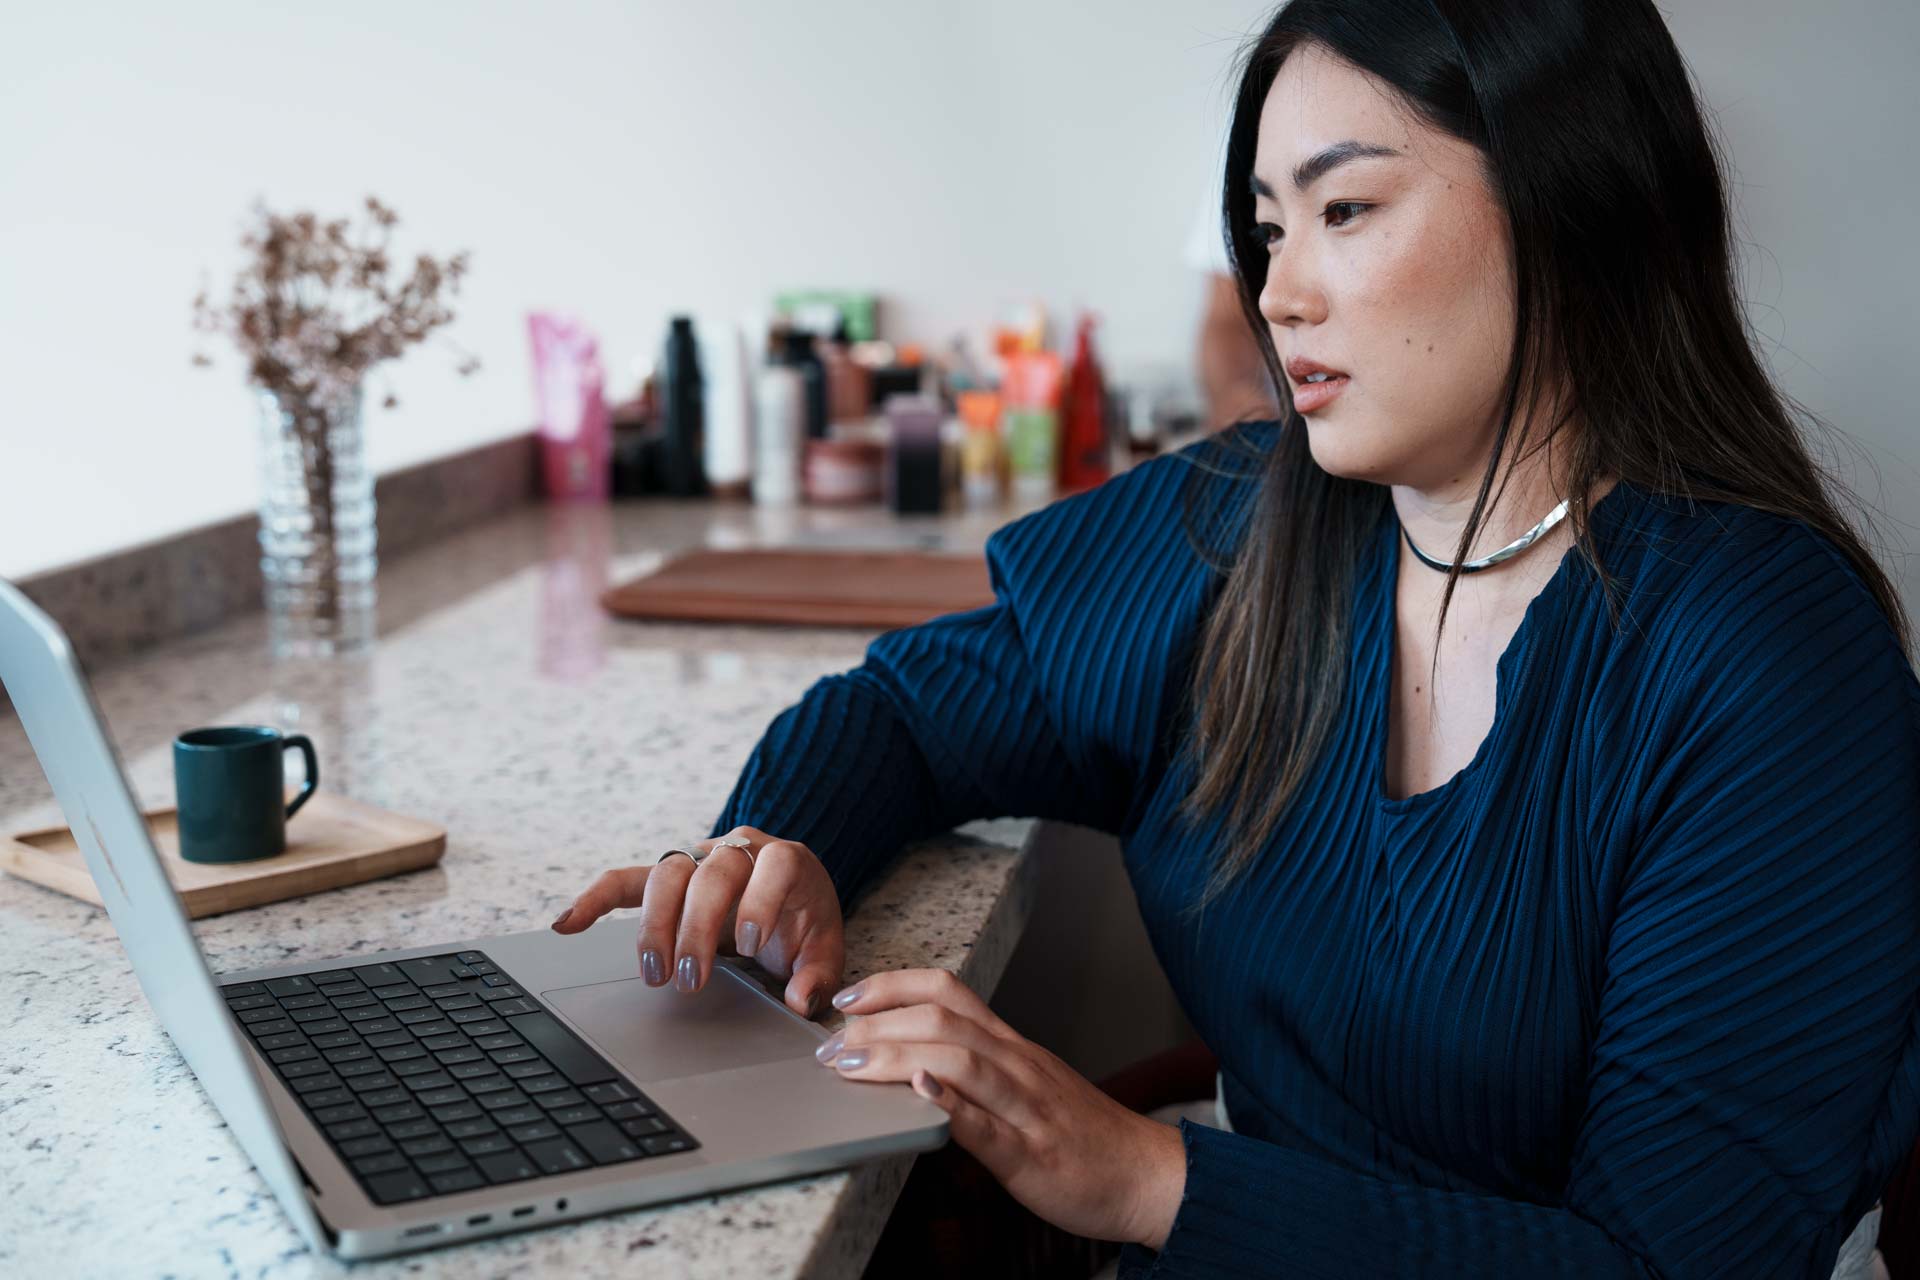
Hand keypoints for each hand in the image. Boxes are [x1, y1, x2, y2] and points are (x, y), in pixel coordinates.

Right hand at [550, 826, 845, 1018]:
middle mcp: (739, 850)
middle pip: (709, 873)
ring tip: (653, 973)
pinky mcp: (668, 877)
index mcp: (786, 861)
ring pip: (666, 875)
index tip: (747, 945)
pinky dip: (595, 899)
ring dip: (654, 924)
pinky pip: (624, 880)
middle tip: (689, 978)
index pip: (773, 866)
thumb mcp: (824, 947)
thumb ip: (818, 974)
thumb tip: (799, 999)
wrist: (789, 892)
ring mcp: (699, 859)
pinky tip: (568, 924)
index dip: (758, 901)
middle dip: (695, 927)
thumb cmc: (804, 920)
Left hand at [820, 967, 1187, 1249]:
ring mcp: (1025, 1106)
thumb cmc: (1085, 1136)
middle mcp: (1018, 1064)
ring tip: (849, 1061)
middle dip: (877, 1021)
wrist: (1148, 1176)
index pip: (948, 992)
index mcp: (1013, 1047)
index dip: (892, 985)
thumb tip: (912, 1063)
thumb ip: (979, 1070)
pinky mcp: (1030, 1154)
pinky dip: (949, 1103)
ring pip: (958, 1059)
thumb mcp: (1029, 1088)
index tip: (848, 996)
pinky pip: (986, 1123)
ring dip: (894, 1054)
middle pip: (942, 1018)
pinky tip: (918, 1093)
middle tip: (829, 1040)